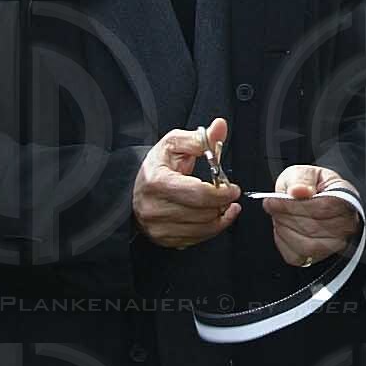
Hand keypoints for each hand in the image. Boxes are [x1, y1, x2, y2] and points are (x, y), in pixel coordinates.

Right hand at [132, 118, 241, 248]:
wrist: (132, 188)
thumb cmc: (156, 166)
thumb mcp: (175, 144)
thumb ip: (200, 138)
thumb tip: (220, 126)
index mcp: (157, 182)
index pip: (198, 194)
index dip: (221, 193)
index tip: (232, 188)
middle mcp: (155, 208)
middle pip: (203, 213)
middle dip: (222, 204)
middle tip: (228, 195)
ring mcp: (158, 227)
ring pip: (203, 229)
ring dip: (219, 217)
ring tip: (222, 205)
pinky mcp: (164, 239)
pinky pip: (197, 239)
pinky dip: (211, 229)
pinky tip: (214, 217)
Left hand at [263, 165, 361, 266]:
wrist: (313, 200)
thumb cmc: (311, 187)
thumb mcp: (304, 173)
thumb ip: (301, 179)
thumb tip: (298, 191)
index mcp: (346, 198)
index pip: (323, 208)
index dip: (294, 206)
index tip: (273, 201)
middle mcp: (347, 224)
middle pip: (312, 228)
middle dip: (285, 217)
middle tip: (273, 206)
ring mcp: (336, 243)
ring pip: (305, 246)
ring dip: (284, 230)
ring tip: (279, 216)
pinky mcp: (319, 256)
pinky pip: (297, 256)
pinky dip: (284, 242)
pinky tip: (284, 228)